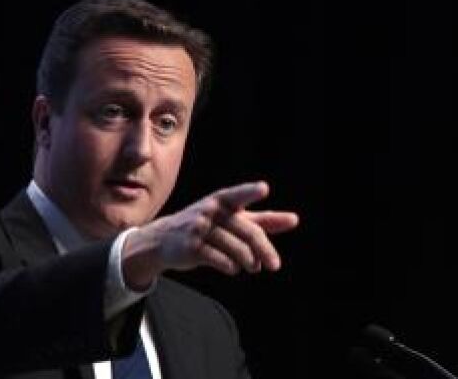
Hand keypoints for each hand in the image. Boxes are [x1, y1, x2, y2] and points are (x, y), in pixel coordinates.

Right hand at [122, 181, 298, 289]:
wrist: (163, 240)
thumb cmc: (208, 226)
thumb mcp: (234, 218)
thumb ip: (264, 219)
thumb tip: (294, 219)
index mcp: (223, 200)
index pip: (239, 194)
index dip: (251, 192)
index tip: (263, 189)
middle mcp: (211, 211)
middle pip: (247, 231)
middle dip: (264, 250)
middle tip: (275, 265)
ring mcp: (199, 229)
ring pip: (235, 248)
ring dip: (249, 261)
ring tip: (254, 267)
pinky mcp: (191, 248)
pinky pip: (218, 259)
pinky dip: (231, 267)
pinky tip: (234, 269)